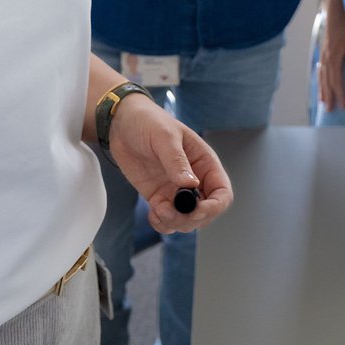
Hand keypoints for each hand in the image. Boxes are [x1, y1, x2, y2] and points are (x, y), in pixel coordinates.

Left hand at [106, 95, 233, 233]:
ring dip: (175, 223)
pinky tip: (152, 214)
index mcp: (205, 163)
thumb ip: (177, 161)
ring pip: (187, 220)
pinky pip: (167, 219)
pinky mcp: (159, 197)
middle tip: (168, 211)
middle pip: (206, 212)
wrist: (121, 123)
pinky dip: (162, 223)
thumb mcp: (164, 136)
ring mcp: (176, 191)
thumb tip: (190, 184)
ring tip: (157, 210)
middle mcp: (195, 180)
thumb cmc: (148, 121)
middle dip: (190, 218)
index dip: (214, 207)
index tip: (196, 210)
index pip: (222, 193)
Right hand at [317, 0, 344, 112]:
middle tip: (329, 110)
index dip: (340, 94)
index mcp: (333, 57)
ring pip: (321, 75)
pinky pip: (320, 67)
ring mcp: (323, 53)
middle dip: (328, 95)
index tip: (343, 106)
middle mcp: (326, 57)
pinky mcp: (323, 48)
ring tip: (322, 100)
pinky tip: (320, 79)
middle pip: (326, 81)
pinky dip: (320, 77)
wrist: (335, 8)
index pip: (336, 81)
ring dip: (322, 88)